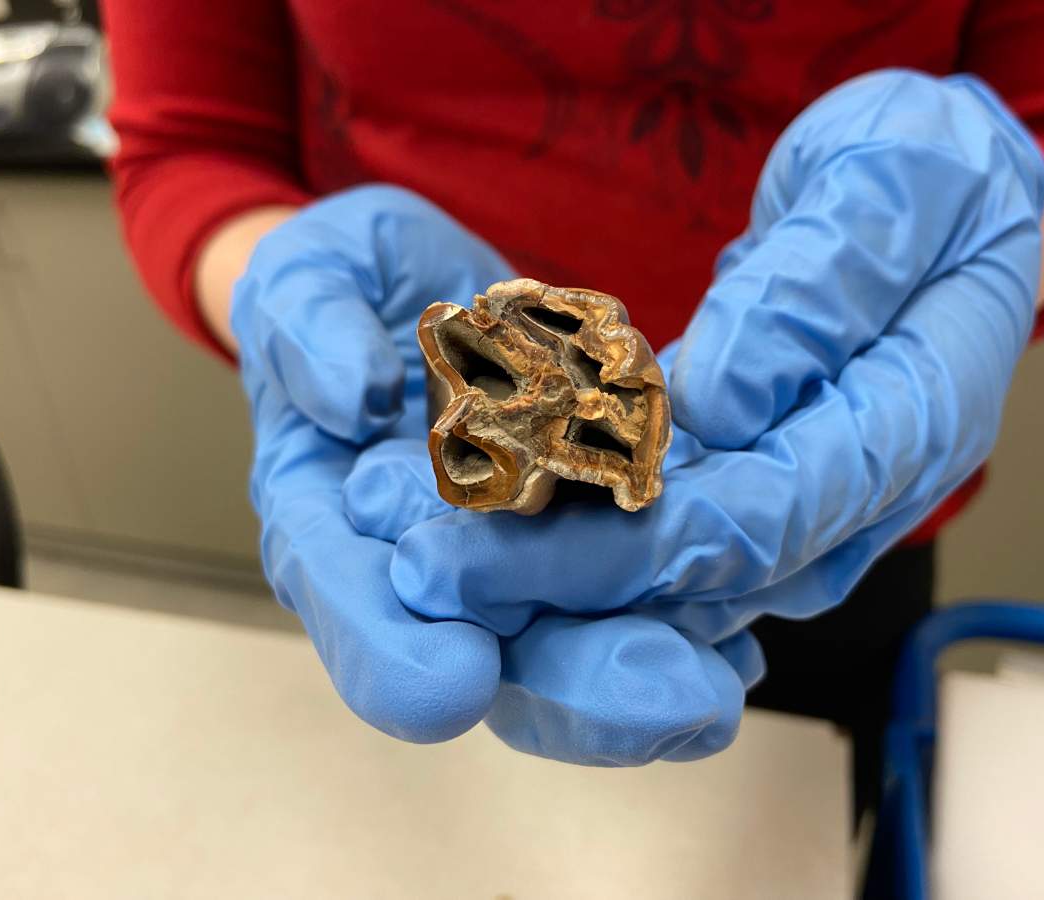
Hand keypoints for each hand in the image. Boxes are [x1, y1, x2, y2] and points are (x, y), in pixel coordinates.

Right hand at [234, 184, 753, 763]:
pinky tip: (740, 636)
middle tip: (662, 705)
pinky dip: (690, 618)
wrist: (413, 293)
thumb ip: (306, 326)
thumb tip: (346, 395)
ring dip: (651, 673)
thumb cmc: (345, 291)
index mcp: (335, 525)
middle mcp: (429, 568)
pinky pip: (638, 591)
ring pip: (579, 644)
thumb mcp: (303, 280)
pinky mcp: (585, 534)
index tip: (452, 680)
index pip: (352, 603)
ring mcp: (515, 560)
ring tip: (716, 689)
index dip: (392, 651)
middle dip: (576, 690)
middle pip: (493, 655)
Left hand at [383, 70, 1043, 648]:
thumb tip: (723, 405)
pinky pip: (673, 534)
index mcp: (912, 421)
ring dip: (559, 574)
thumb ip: (812, 293)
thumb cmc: (926, 173)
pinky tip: (497, 525)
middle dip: (568, 580)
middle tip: (435, 568)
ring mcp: (811, 500)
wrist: (939, 198)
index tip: (519, 541)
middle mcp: (862, 491)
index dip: (642, 541)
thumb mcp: (888, 182)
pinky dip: (587, 537)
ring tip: (435, 550)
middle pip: (710, 570)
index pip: (771, 512)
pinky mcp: (761, 485)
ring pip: (683, 573)